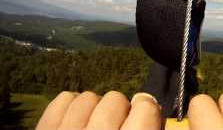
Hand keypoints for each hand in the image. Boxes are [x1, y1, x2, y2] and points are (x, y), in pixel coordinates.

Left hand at [36, 91, 161, 129]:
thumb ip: (152, 129)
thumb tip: (155, 110)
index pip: (145, 106)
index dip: (147, 112)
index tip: (144, 120)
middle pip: (115, 99)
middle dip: (119, 113)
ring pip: (89, 98)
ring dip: (94, 112)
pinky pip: (64, 100)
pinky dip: (70, 110)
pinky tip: (75, 125)